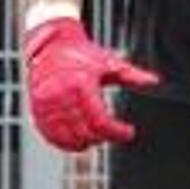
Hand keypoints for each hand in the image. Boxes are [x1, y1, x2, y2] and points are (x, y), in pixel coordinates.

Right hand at [23, 18, 159, 152]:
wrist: (51, 45)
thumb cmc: (81, 53)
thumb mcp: (109, 62)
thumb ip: (132, 75)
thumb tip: (153, 82)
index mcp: (81, 85)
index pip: (100, 120)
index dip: (116, 132)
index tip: (129, 133)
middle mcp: (61, 96)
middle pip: (83, 131)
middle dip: (100, 138)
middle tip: (112, 136)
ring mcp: (46, 104)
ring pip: (64, 136)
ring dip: (81, 143)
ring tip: (95, 141)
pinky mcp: (36, 108)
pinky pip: (47, 132)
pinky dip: (60, 142)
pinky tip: (73, 143)